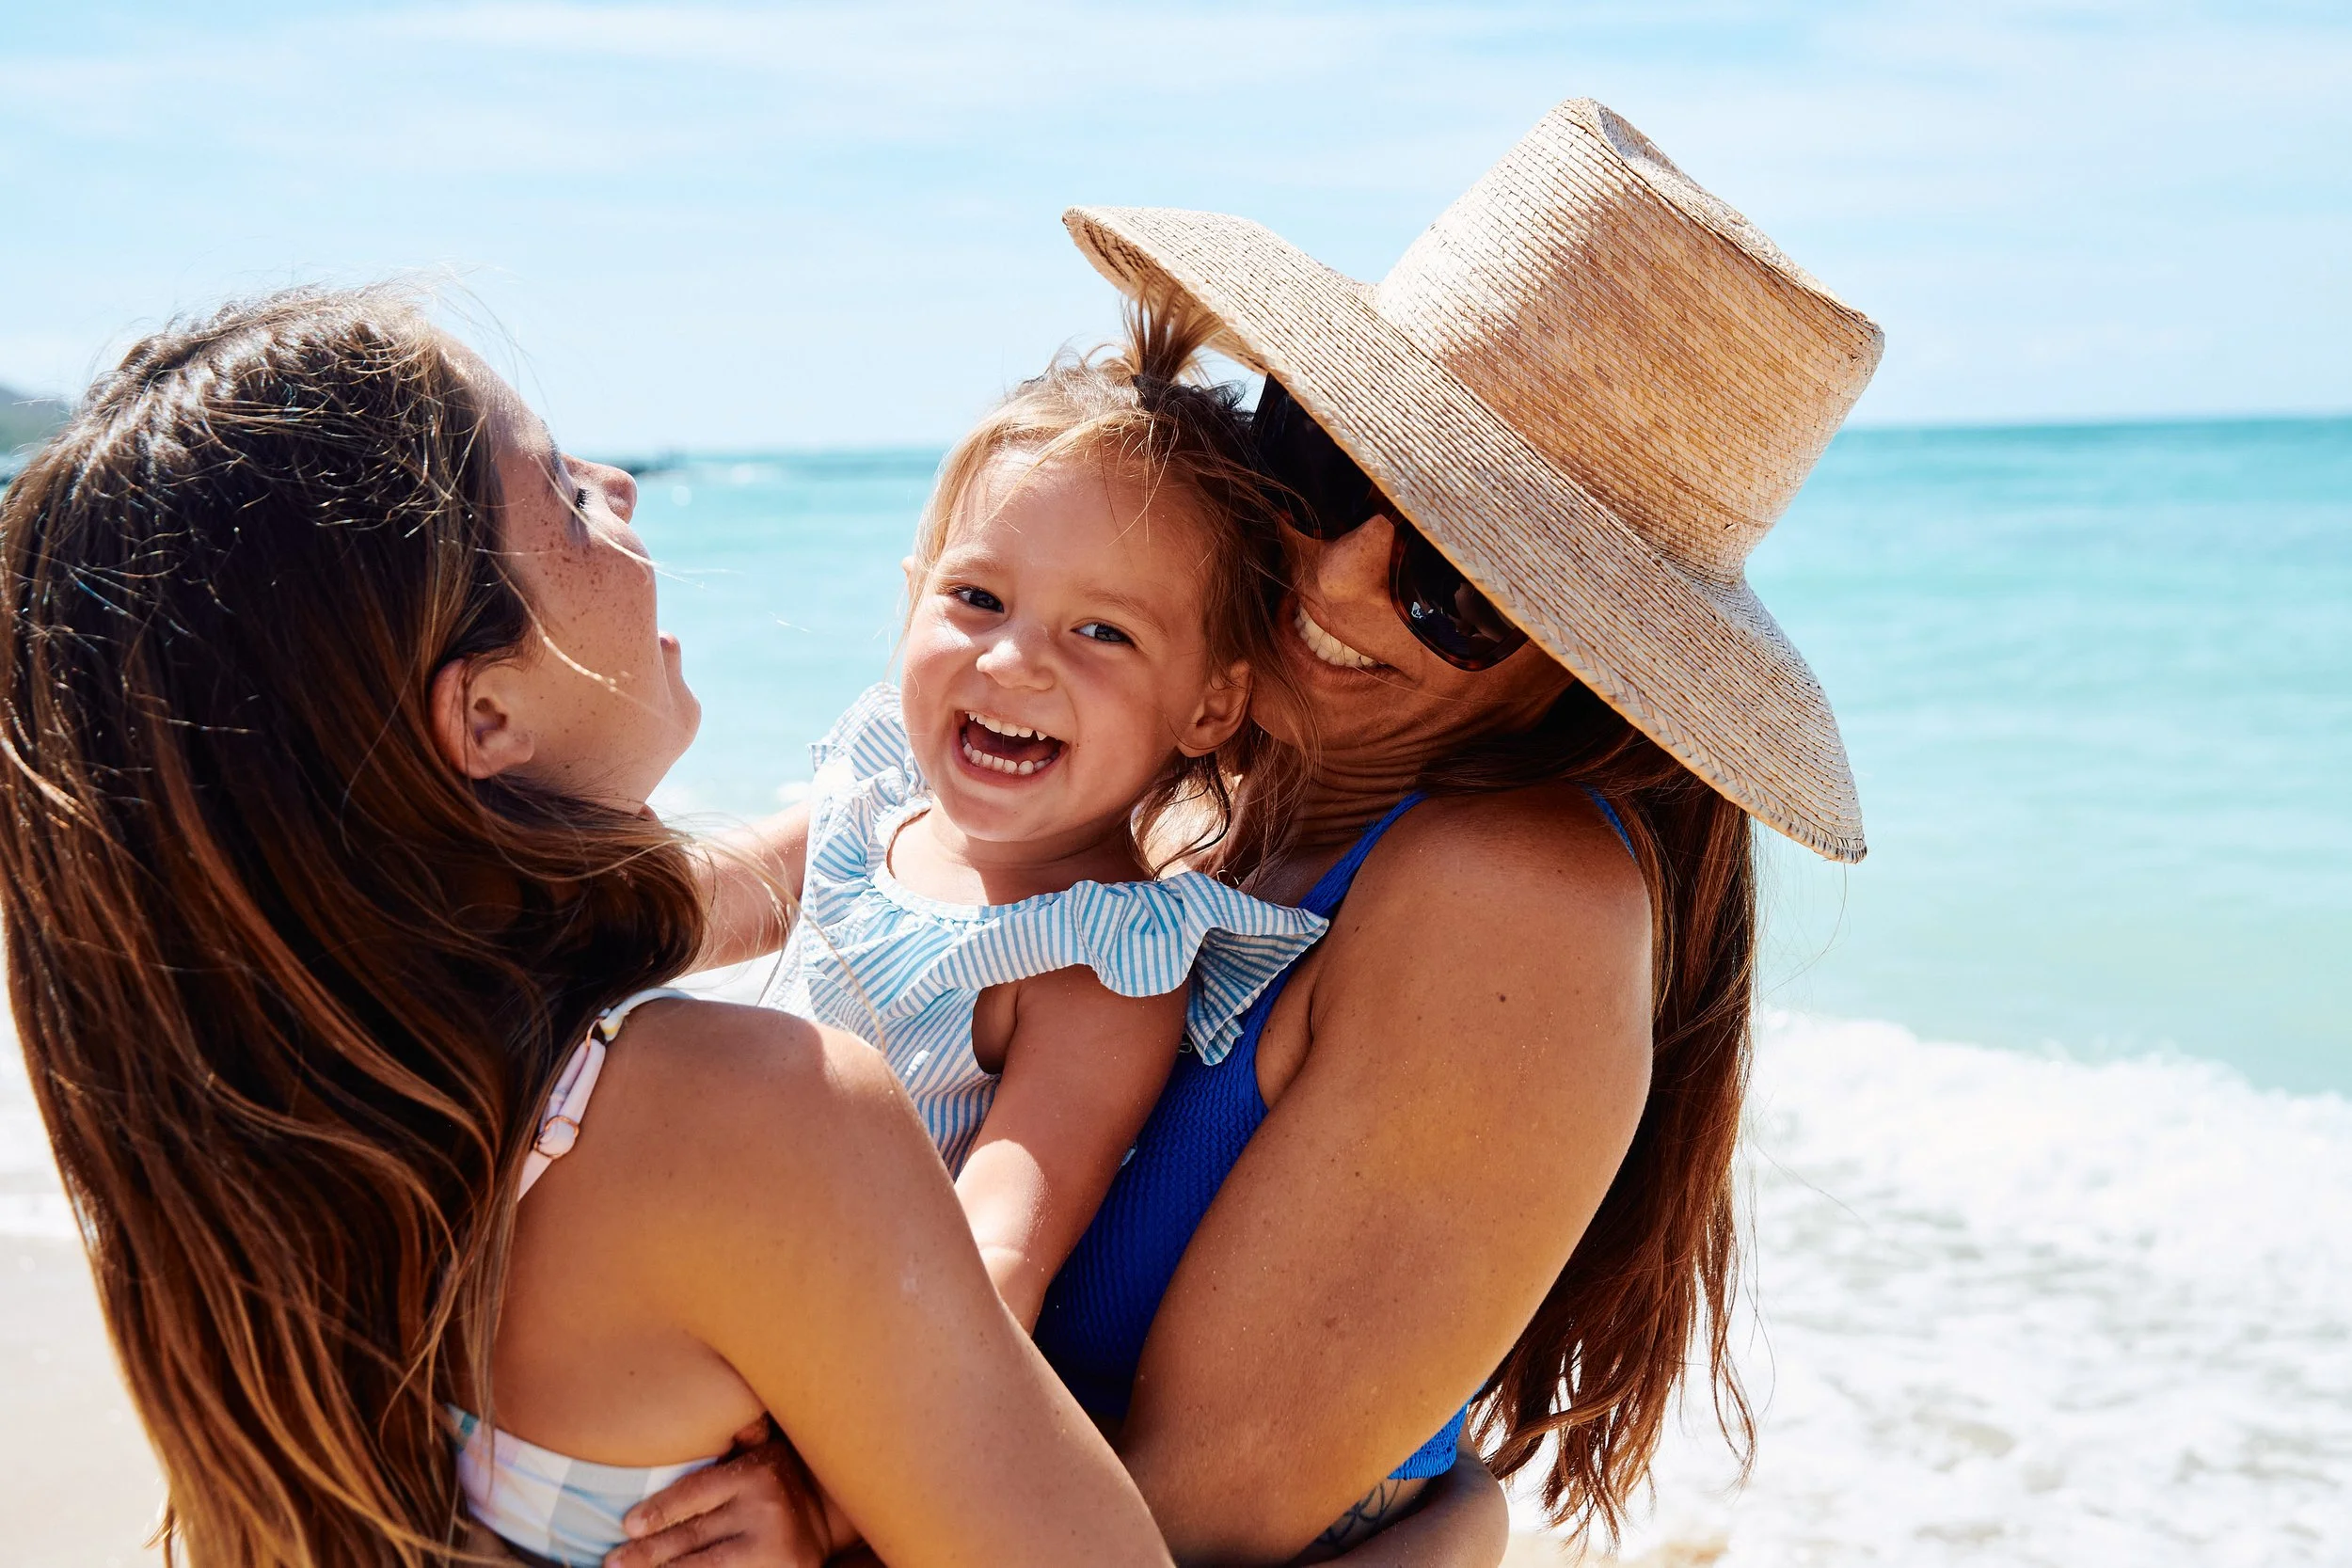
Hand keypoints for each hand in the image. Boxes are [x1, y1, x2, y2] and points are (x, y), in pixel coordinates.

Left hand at [604, 1418, 845, 1567]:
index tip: (627, 1525)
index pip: (697, 1494)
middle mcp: (764, 1509)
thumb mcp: (761, 1450)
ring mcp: (772, 1546)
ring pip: (705, 1566)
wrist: (828, 1513)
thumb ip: (732, 1441)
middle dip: (648, 1553)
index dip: (659, 1512)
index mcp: (755, 1472)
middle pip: (693, 1536)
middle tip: (612, 1561)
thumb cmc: (778, 1477)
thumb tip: (687, 1409)